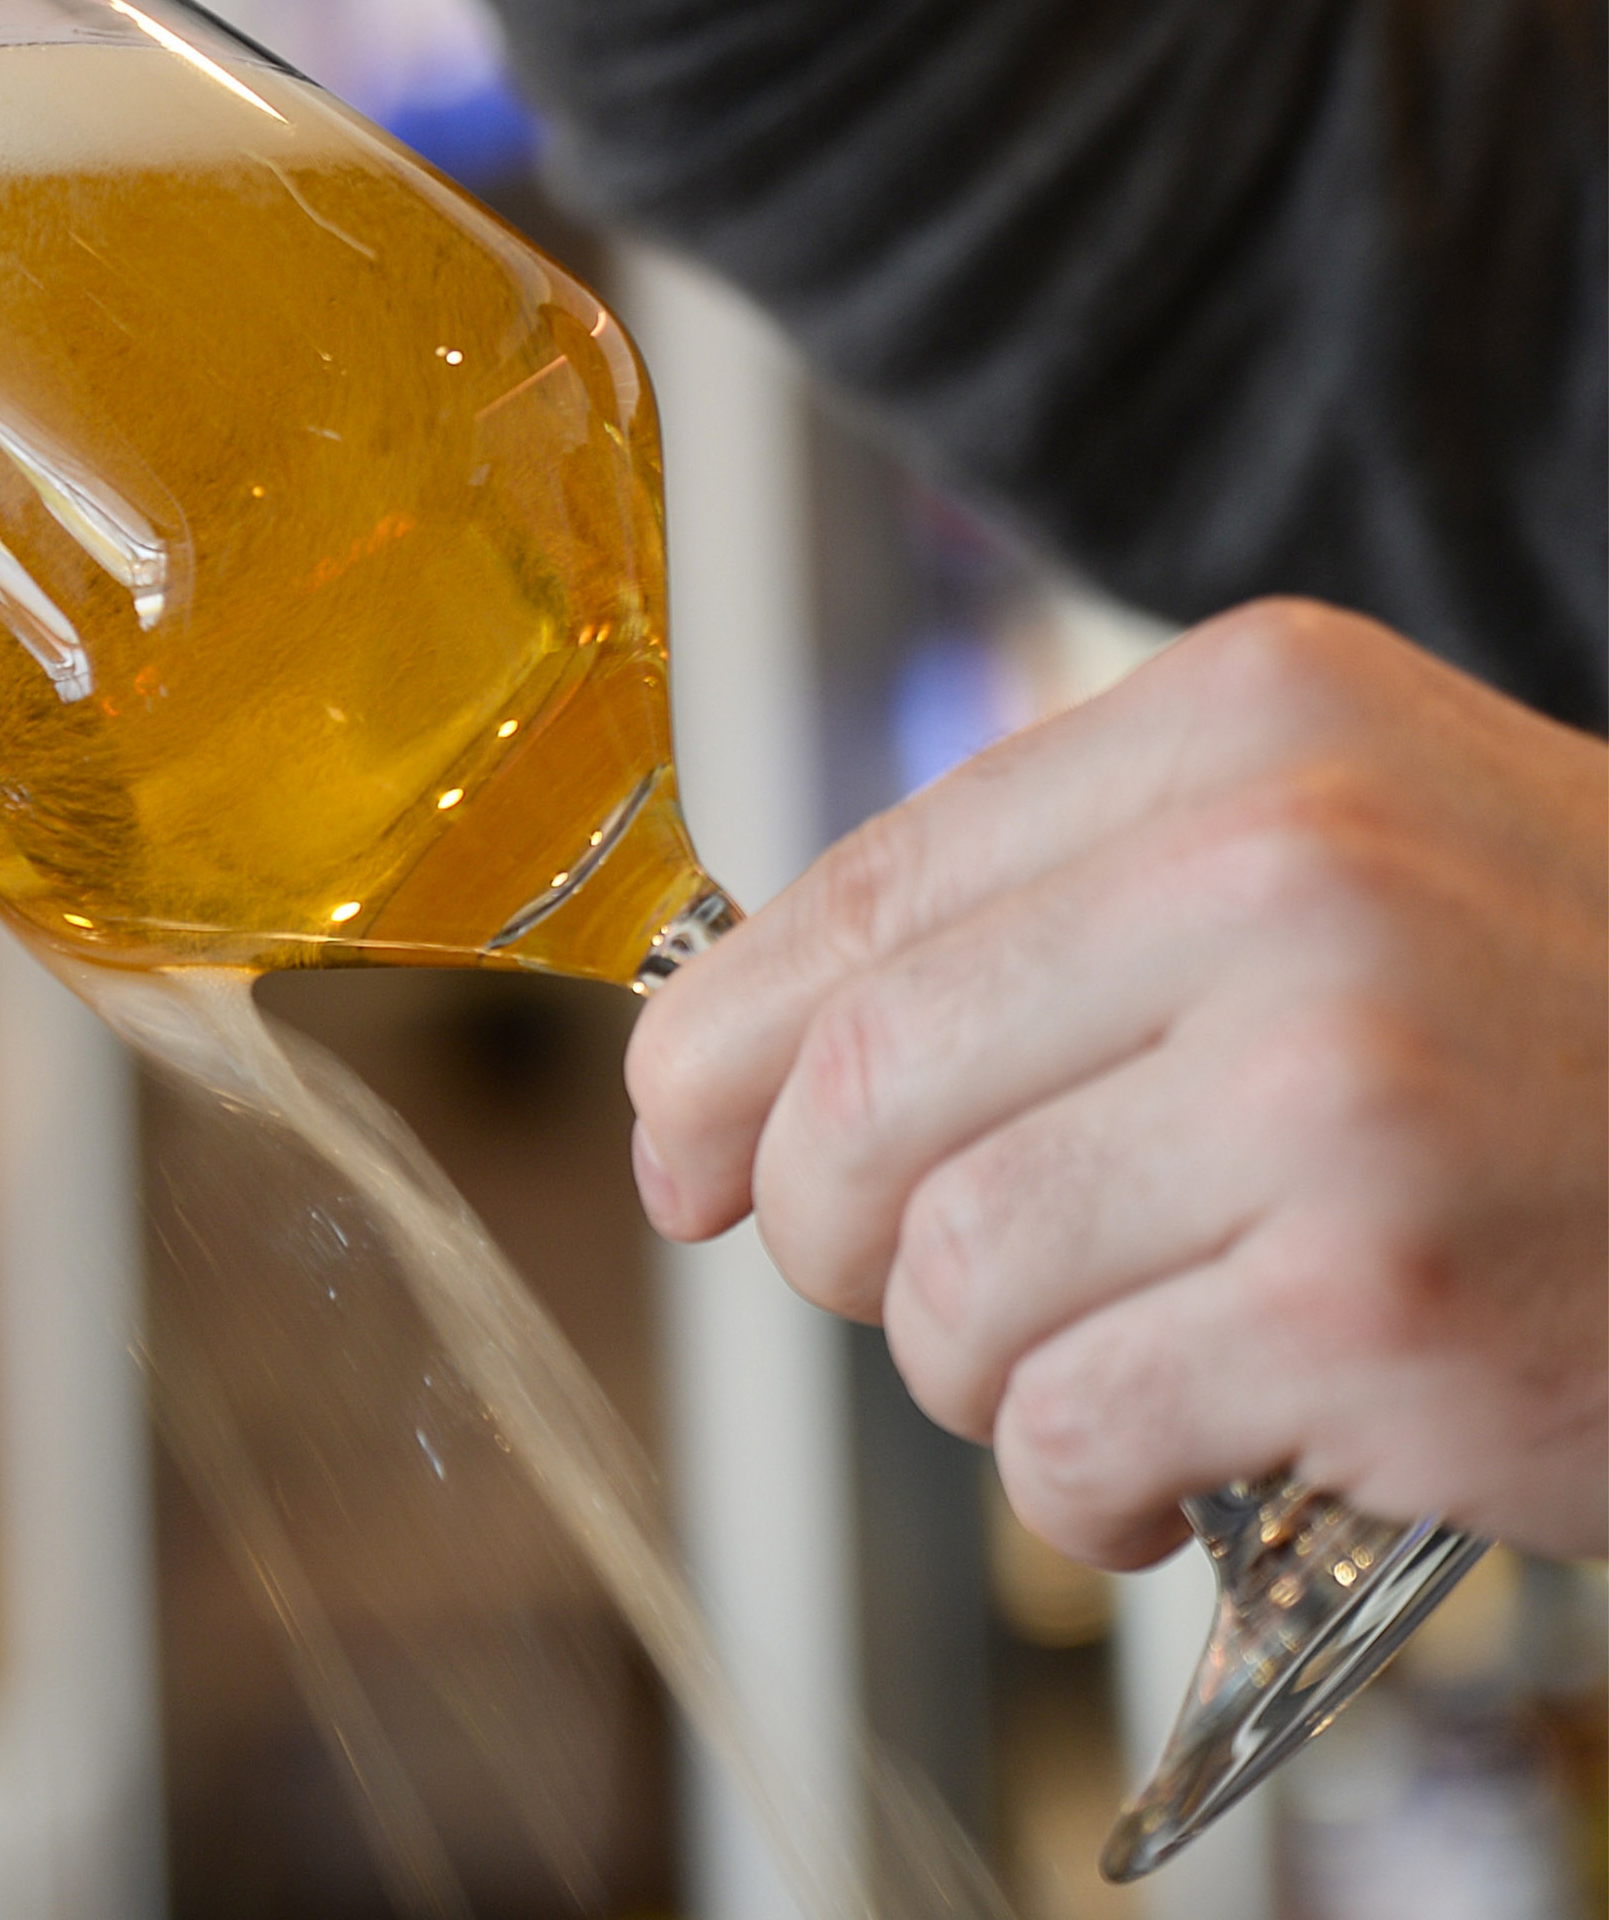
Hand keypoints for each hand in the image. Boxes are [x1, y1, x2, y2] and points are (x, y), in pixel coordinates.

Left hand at [625, 599, 1608, 1567]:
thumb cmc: (1583, 1029)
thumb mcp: (1355, 850)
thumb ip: (1073, 905)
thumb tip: (733, 1060)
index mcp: (1251, 721)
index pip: (856, 900)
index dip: (721, 1059)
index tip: (685, 1149)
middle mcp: (1281, 869)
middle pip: (857, 1095)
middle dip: (828, 1235)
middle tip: (907, 1293)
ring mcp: (1335, 1085)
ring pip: (948, 1277)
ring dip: (973, 1375)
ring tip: (1088, 1377)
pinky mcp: (1378, 1297)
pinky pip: (1075, 1425)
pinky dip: (1085, 1482)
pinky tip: (1170, 1469)